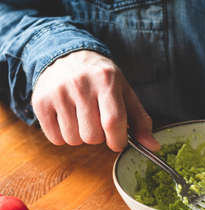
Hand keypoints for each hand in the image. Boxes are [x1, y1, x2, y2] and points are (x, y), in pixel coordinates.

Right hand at [31, 50, 159, 151]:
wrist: (67, 56)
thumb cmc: (102, 79)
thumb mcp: (125, 92)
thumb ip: (140, 121)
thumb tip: (153, 147)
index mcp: (106, 81)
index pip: (112, 122)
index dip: (117, 141)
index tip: (118, 141)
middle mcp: (80, 84)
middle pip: (92, 136)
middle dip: (99, 137)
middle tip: (97, 122)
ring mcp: (58, 93)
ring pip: (73, 140)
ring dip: (81, 136)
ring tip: (82, 118)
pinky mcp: (40, 102)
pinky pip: (55, 139)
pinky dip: (63, 137)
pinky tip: (68, 119)